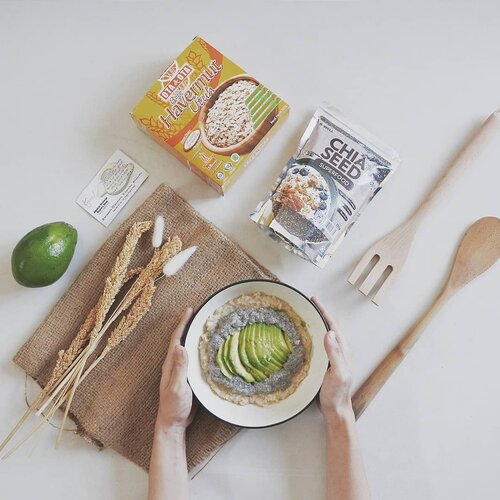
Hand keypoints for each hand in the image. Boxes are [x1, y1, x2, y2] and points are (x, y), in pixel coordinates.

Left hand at [156, 307, 195, 431]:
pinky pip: (193, 356)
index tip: (191, 309)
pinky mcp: (187, 376)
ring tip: (204, 323)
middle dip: (189, 323)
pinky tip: (206, 346)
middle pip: (181, 338)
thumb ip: (179, 367)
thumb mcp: (177, 387)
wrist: (173, 424)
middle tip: (200, 311)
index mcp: (170, 363)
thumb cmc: (173, 407)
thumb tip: (180, 346)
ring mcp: (180, 370)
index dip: (183, 323)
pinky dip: (198, 347)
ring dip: (194, 333)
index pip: (177, 338)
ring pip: (187, 346)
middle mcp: (174, 363)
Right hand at [311, 297, 353, 425]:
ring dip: (313, 324)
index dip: (323, 311)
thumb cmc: (337, 393)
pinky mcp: (323, 363)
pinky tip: (301, 337)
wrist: (335, 410)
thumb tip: (328, 332)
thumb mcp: (338, 372)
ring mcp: (330, 357)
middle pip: (327, 326)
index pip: (332, 324)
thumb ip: (335, 353)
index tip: (314, 300)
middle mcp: (337, 350)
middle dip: (317, 314)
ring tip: (302, 315)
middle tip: (305, 304)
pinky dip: (309, 336)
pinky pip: (316, 344)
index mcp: (342, 349)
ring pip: (321, 335)